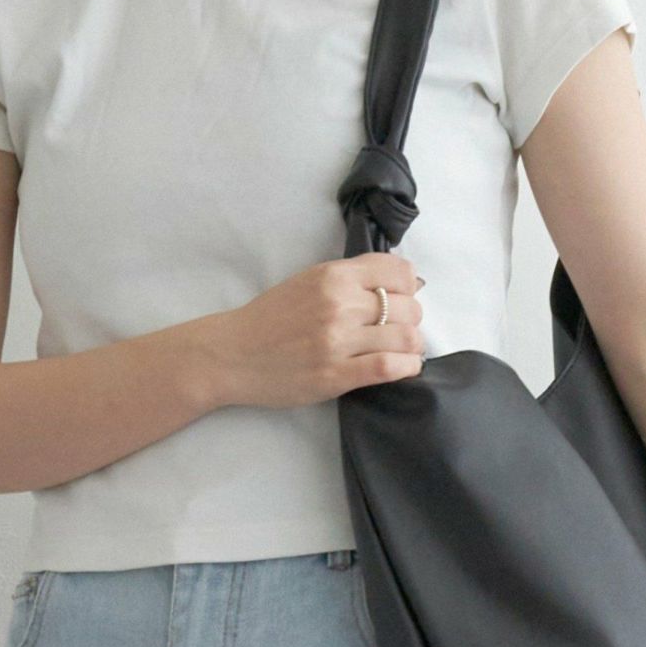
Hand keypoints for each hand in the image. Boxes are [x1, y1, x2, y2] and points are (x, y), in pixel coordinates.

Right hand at [207, 252, 425, 409]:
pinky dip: (407, 367)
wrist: (232, 354)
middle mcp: (338, 304)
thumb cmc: (271, 318)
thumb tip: (407, 281)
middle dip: (412, 319)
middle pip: (408, 307)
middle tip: (401, 329)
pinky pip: (389, 367)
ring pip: (405, 337)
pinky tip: (404, 367)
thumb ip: (351, 278)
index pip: (398, 272)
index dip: (409, 286)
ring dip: (413, 345)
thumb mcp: (309, 281)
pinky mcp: (336, 374)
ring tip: (404, 350)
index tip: (402, 298)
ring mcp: (337, 341)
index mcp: (332, 276)